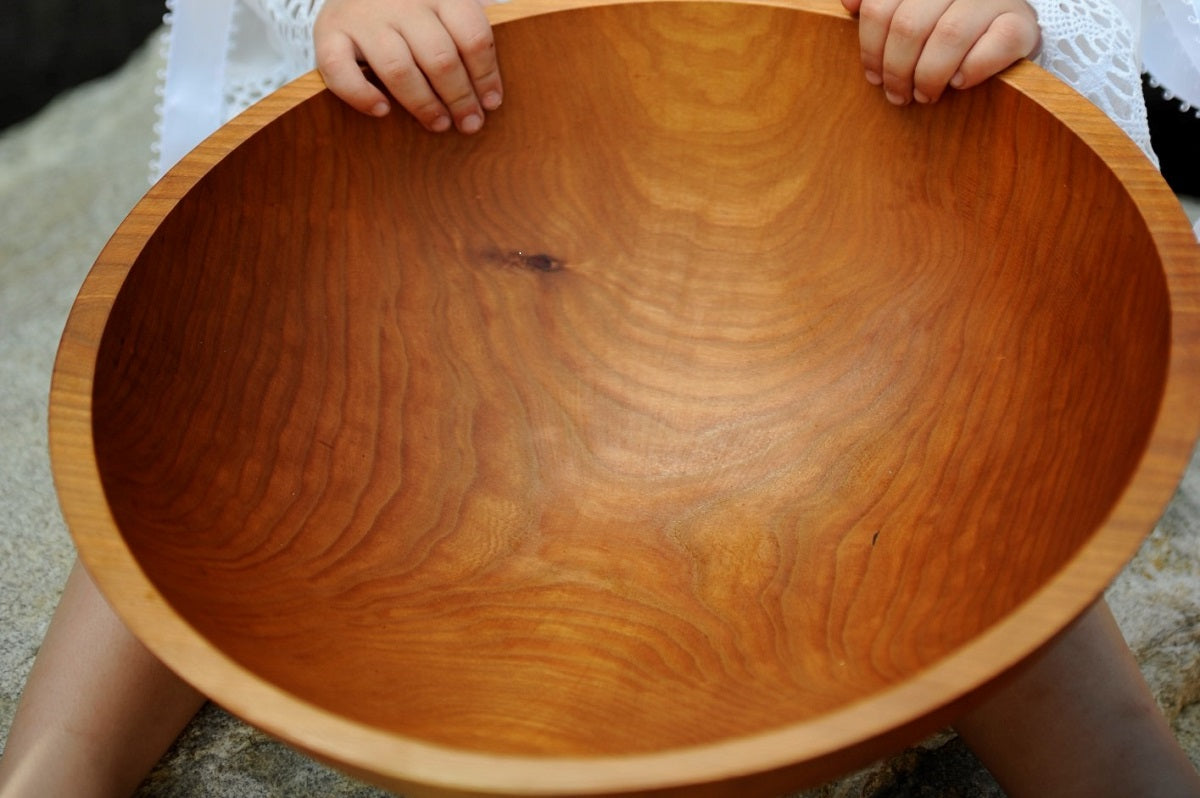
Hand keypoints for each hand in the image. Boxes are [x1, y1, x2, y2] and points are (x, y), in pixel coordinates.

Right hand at [314, 0, 502, 132]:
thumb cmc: (410, 7)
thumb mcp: (442, 7)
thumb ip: (465, 33)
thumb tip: (491, 91)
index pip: (472, 35)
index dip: (486, 75)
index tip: (491, 103)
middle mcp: (400, 1)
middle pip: (440, 58)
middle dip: (460, 97)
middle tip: (469, 123)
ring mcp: (363, 16)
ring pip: (398, 69)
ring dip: (423, 104)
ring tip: (439, 124)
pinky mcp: (328, 32)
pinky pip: (340, 69)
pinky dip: (361, 95)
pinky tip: (383, 110)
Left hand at [841, 0, 1039, 104]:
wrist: (1004, 21)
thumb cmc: (944, 18)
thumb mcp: (909, 7)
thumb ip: (882, 5)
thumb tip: (850, 3)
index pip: (880, 8)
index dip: (869, 48)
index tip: (873, 75)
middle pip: (909, 25)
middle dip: (896, 69)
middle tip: (897, 94)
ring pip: (948, 35)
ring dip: (929, 76)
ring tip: (924, 95)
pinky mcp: (1022, 22)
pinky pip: (994, 46)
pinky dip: (971, 70)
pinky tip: (958, 82)